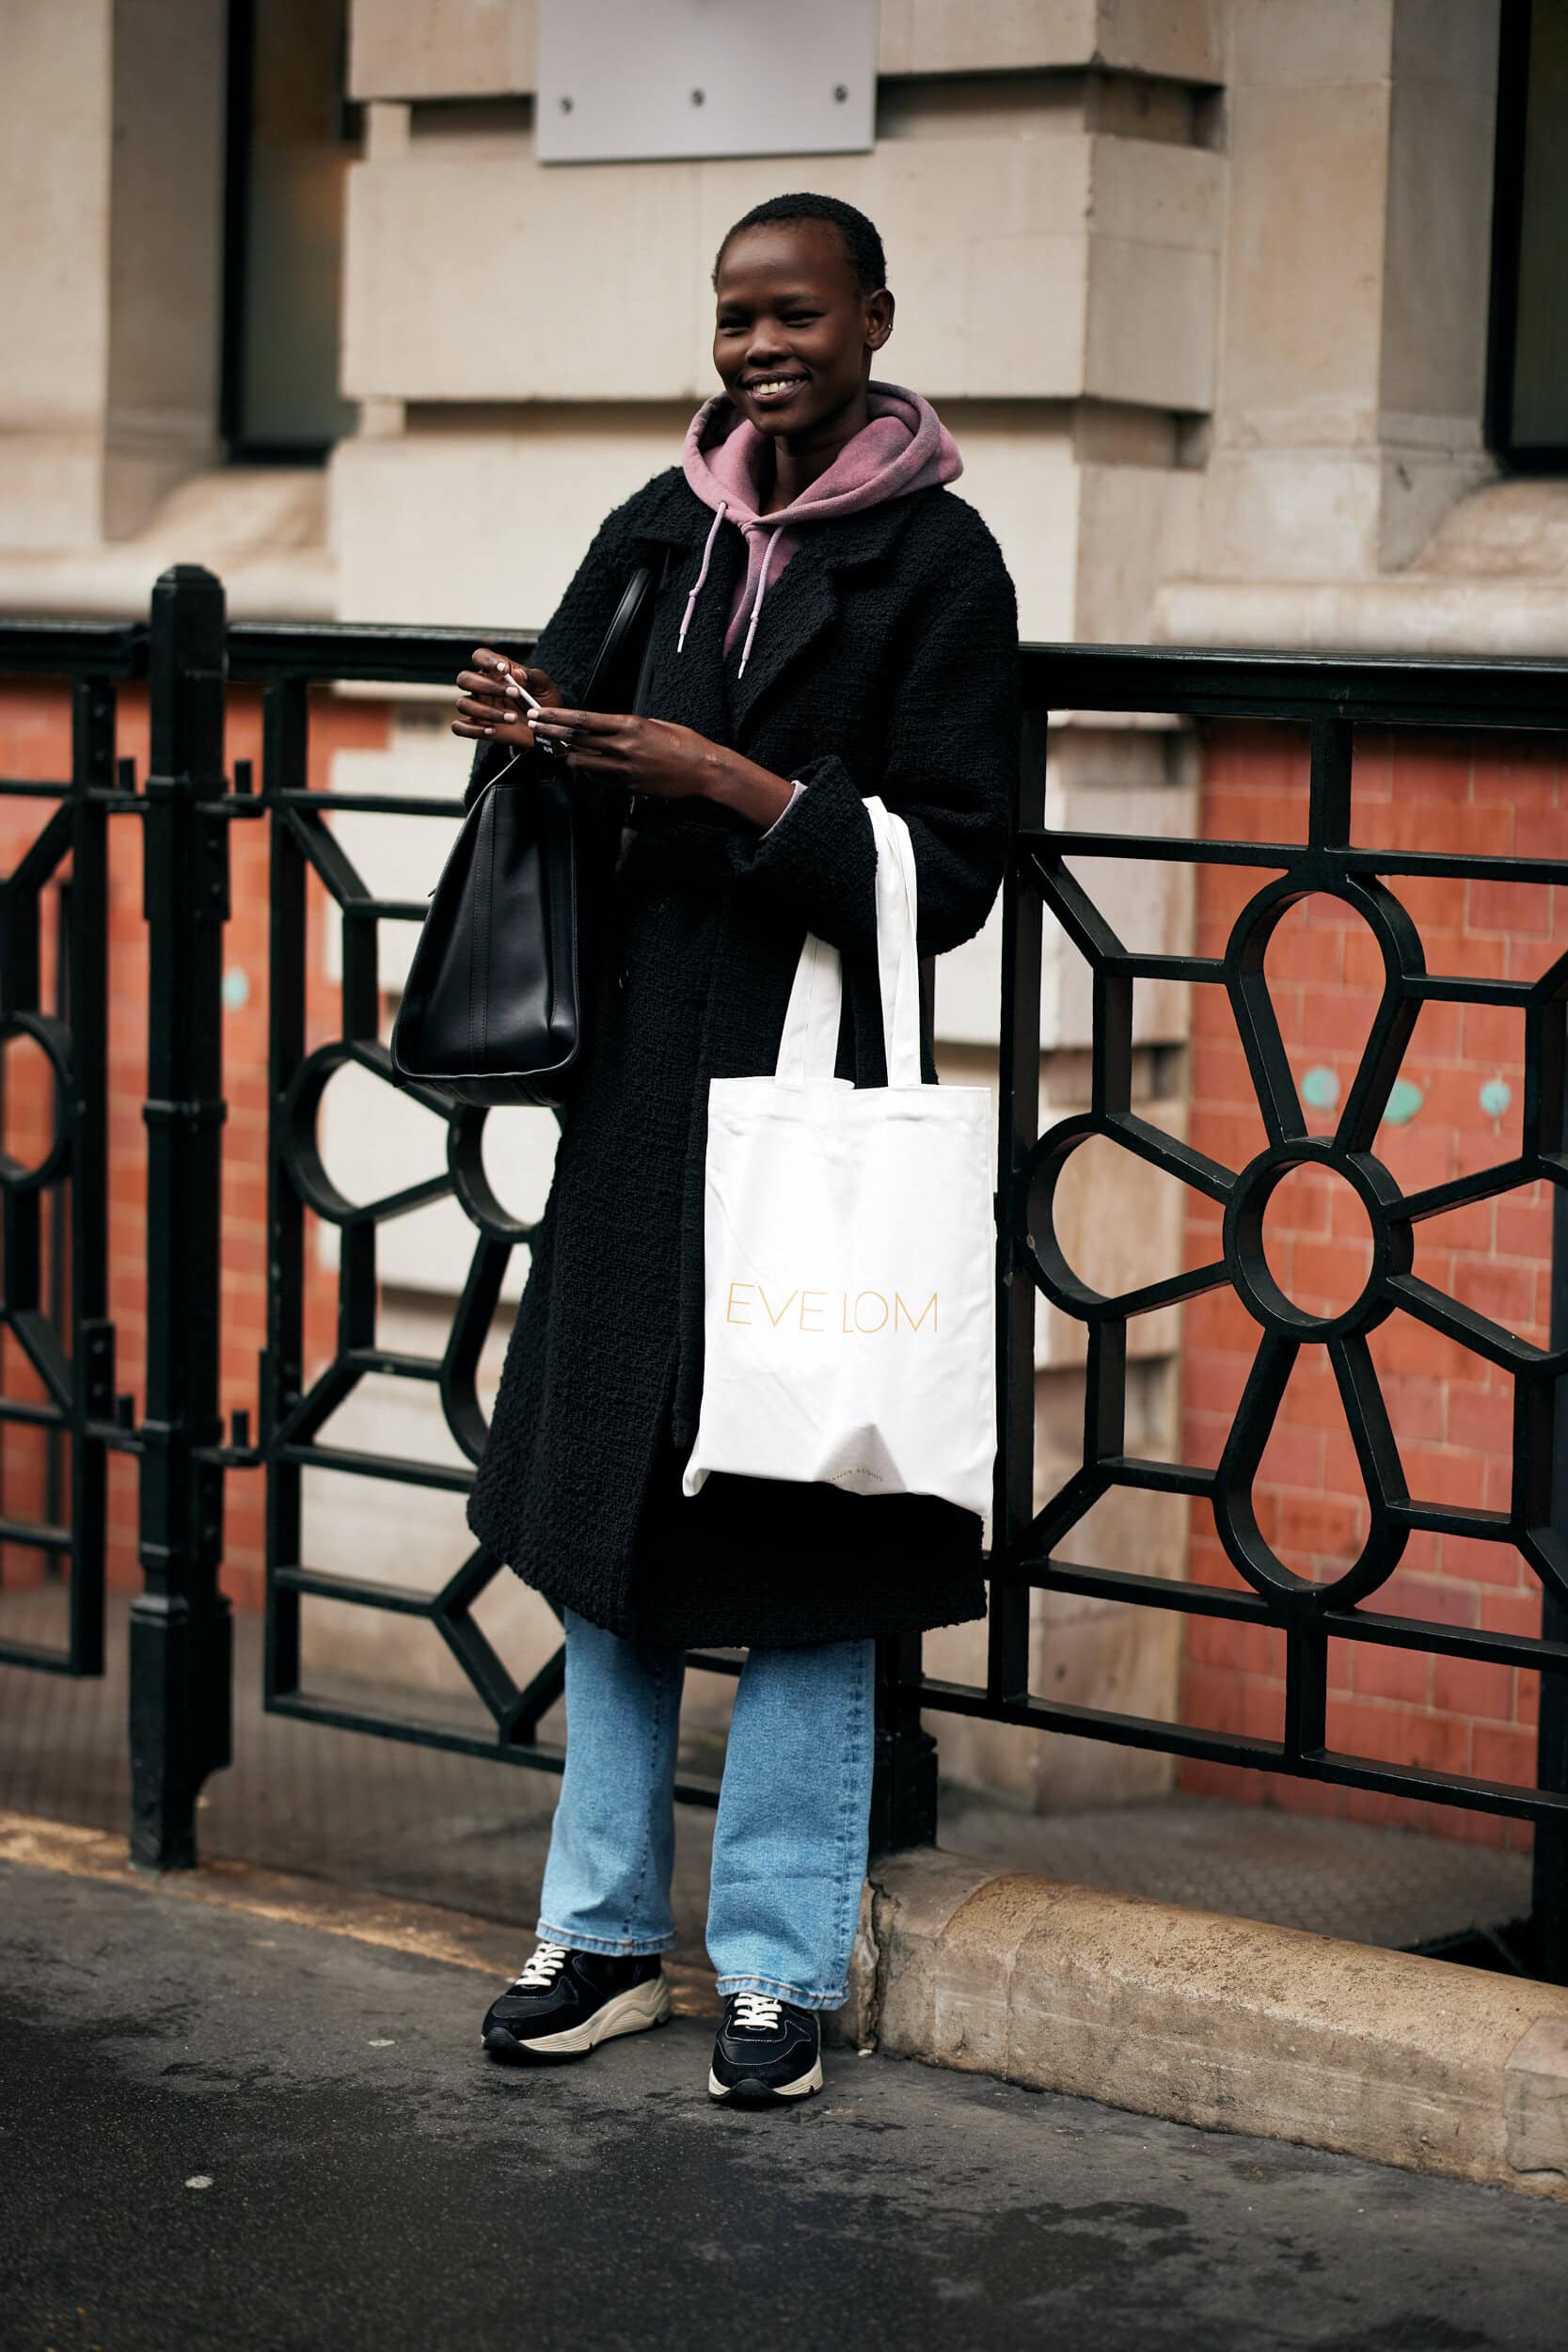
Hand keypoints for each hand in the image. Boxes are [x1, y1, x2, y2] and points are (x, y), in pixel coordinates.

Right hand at [451, 649, 562, 744]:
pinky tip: (493, 730)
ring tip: (513, 718)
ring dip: (487, 711)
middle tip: (515, 694)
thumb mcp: (544, 687)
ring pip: (463, 704)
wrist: (546, 729)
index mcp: (495, 671)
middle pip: (464, 679)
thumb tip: (516, 673)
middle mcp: (481, 687)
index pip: (480, 657)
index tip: (504, 669)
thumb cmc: (543, 702)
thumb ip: (532, 677)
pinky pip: (460, 727)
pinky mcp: (477, 727)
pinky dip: (473, 730)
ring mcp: (477, 707)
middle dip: (487, 686)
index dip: (487, 660)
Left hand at [524, 707, 721, 799]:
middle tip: (535, 728)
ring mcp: (625, 769)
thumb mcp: (654, 724)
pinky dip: (591, 771)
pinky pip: (601, 779)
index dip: (558, 717)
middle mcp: (623, 747)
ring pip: (584, 763)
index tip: (541, 714)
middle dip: (552, 734)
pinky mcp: (629, 786)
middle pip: (577, 740)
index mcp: (630, 725)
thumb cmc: (685, 743)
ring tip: (556, 749)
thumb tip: (607, 727)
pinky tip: (586, 766)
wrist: (703, 770)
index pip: (584, 720)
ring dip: (567, 755)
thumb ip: (627, 726)